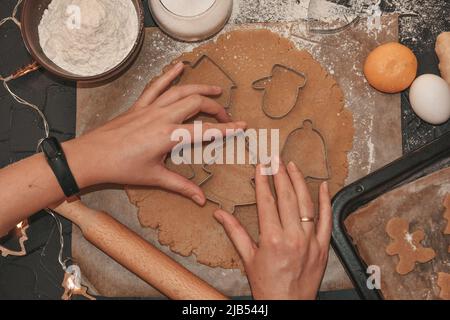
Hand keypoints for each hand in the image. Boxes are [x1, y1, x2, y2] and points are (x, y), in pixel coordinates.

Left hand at [63, 62, 245, 204]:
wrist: (92, 156)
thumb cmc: (121, 168)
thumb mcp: (154, 178)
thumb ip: (181, 186)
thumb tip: (201, 199)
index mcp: (168, 136)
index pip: (204, 130)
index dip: (226, 128)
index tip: (242, 125)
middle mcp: (162, 117)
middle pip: (196, 104)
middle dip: (215, 108)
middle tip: (225, 115)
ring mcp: (150, 108)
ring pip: (180, 90)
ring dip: (200, 88)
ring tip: (215, 89)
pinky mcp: (139, 105)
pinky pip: (156, 85)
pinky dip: (169, 75)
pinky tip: (180, 66)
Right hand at [214, 160, 331, 299]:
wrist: (287, 306)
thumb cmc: (267, 286)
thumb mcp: (248, 258)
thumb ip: (235, 232)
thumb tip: (219, 214)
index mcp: (272, 239)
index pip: (267, 201)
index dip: (263, 181)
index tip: (261, 166)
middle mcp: (293, 237)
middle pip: (287, 197)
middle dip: (280, 174)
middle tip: (276, 159)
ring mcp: (311, 241)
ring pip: (307, 204)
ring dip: (299, 182)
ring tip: (293, 166)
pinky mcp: (323, 247)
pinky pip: (327, 220)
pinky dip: (325, 202)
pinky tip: (322, 187)